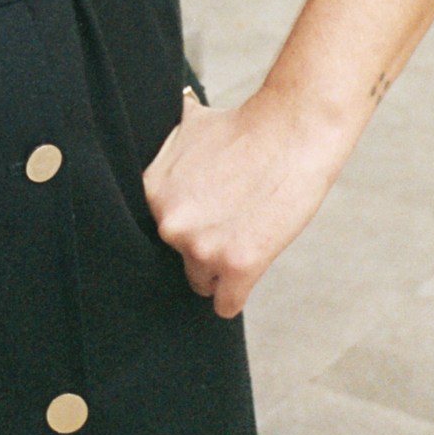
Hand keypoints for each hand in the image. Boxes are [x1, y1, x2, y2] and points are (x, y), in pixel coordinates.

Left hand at [141, 86, 350, 316]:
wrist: (291, 131)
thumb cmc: (244, 129)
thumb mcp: (187, 129)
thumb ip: (164, 157)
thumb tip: (142, 147)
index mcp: (152, 193)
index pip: (161, 232)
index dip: (190, 221)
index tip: (209, 206)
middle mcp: (170, 223)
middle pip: (181, 257)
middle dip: (205, 242)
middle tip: (233, 214)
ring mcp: (202, 247)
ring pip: (203, 282)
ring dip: (224, 265)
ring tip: (246, 228)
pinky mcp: (238, 266)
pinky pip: (225, 305)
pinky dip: (237, 293)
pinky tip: (251, 264)